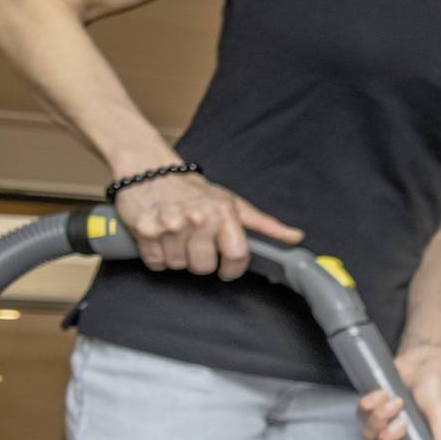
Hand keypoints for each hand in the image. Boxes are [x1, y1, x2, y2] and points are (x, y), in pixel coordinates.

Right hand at [112, 171, 302, 278]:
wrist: (148, 170)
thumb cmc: (193, 190)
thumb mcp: (232, 204)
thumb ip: (264, 224)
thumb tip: (295, 237)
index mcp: (223, 213)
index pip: (236, 255)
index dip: (232, 269)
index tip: (227, 269)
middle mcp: (197, 218)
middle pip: (204, 267)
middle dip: (201, 261)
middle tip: (195, 243)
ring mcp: (170, 225)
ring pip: (179, 266)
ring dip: (177, 257)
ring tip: (177, 237)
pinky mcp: (145, 230)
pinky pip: (156, 262)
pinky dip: (157, 256)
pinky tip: (160, 238)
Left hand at [358, 343, 440, 439]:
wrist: (423, 360)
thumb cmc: (436, 387)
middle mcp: (402, 439)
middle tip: (400, 424)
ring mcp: (385, 424)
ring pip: (368, 435)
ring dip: (379, 418)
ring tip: (396, 401)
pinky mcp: (372, 409)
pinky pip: (361, 414)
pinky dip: (369, 404)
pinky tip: (383, 393)